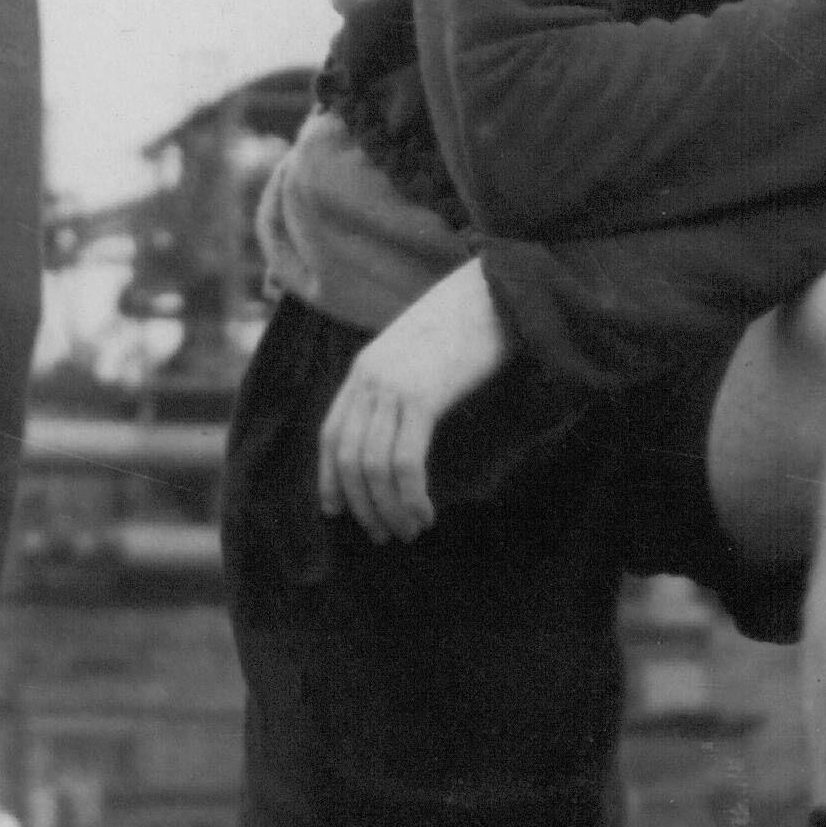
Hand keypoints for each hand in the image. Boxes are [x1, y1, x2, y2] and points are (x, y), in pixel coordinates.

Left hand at [317, 263, 511, 542]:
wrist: (495, 291)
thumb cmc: (467, 324)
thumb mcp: (419, 354)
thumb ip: (400, 386)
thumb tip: (399, 431)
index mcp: (364, 369)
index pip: (331, 434)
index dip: (330, 478)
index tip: (338, 512)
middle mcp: (369, 378)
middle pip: (349, 458)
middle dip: (362, 505)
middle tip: (384, 535)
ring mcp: (392, 386)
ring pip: (373, 466)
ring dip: (389, 508)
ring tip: (410, 530)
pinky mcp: (422, 396)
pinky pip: (404, 461)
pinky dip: (410, 496)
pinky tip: (425, 512)